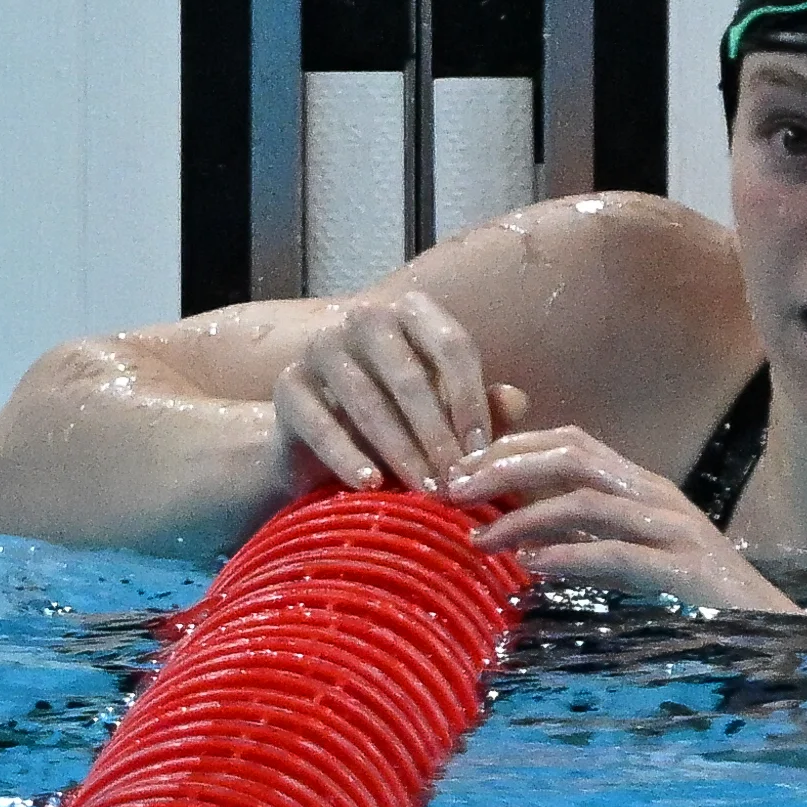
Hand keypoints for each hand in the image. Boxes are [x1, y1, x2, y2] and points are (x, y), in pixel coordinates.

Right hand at [274, 291, 519, 496]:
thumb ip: (483, 410)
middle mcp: (366, 320)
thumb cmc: (400, 427)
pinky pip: (320, 424)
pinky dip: (348, 457)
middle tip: (456, 483)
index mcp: (413, 315)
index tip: (482, 453)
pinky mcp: (287, 386)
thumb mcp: (447, 419)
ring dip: (401, 451)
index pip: (452, 347)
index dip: (471, 401)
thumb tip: (519, 402)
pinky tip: (370, 485)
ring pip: (368, 401)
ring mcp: (321, 348)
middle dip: (437, 435)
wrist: (319, 450)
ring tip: (424, 490)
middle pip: (411, 376)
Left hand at [450, 426, 795, 612]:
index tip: (461, 471)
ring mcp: (673, 528)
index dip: (512, 447)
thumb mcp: (635, 561)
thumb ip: (590, 543)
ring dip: (523, 516)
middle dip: (504, 466)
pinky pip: (617, 553)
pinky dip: (569, 556)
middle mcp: (656, 494)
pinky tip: (532, 567)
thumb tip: (528, 543)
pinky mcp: (683, 568)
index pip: (570, 440)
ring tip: (480, 539)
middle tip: (452, 491)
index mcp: (643, 486)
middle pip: (571, 454)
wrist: (770, 631)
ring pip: (586, 500)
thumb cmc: (699, 599)